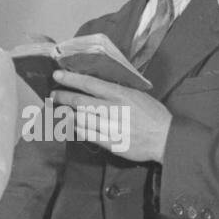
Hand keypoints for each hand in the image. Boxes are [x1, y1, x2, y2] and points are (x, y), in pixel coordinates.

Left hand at [51, 69, 172, 162]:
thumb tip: (98, 85)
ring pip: (81, 119)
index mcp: (120, 94)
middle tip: (53, 95)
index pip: (90, 83)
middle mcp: (113, 109)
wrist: (165, 138)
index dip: (71, 79)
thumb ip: (118, 91)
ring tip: (61, 111)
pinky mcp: (111, 143)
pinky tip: (74, 126)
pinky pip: (88, 135)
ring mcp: (111, 127)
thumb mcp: (138, 95)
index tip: (57, 75)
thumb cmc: (153, 115)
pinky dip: (78, 129)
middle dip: (63, 97)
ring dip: (68, 114)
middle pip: (80, 102)